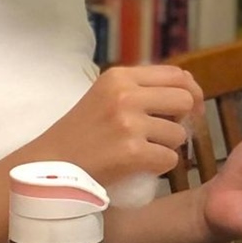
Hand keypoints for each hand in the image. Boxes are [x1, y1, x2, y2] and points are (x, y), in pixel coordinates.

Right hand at [33, 65, 203, 187]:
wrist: (50, 164)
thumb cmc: (79, 133)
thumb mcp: (105, 96)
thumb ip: (140, 89)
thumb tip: (188, 89)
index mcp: (119, 76)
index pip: (176, 75)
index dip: (191, 92)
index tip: (189, 110)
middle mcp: (125, 95)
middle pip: (185, 101)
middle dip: (183, 120)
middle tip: (166, 134)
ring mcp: (129, 124)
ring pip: (179, 134)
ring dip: (167, 147)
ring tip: (142, 151)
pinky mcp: (132, 152)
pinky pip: (170, 159)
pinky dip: (159, 167)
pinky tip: (139, 166)